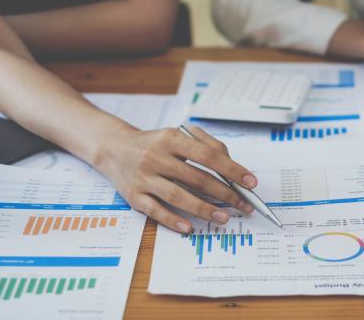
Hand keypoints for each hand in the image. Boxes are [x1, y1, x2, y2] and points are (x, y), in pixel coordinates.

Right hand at [95, 125, 256, 232]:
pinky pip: (156, 211)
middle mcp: (156, 157)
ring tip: (224, 218)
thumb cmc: (154, 144)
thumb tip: (231, 165)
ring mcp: (144, 177)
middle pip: (196, 178)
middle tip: (243, 205)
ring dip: (204, 209)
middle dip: (224, 194)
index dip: (232, 170)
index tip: (250, 183)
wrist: (113, 148)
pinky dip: (173, 220)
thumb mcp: (177, 136)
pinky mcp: (133, 195)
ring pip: (178, 196)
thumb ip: (205, 145)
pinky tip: (189, 227)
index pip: (208, 155)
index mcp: (171, 138)